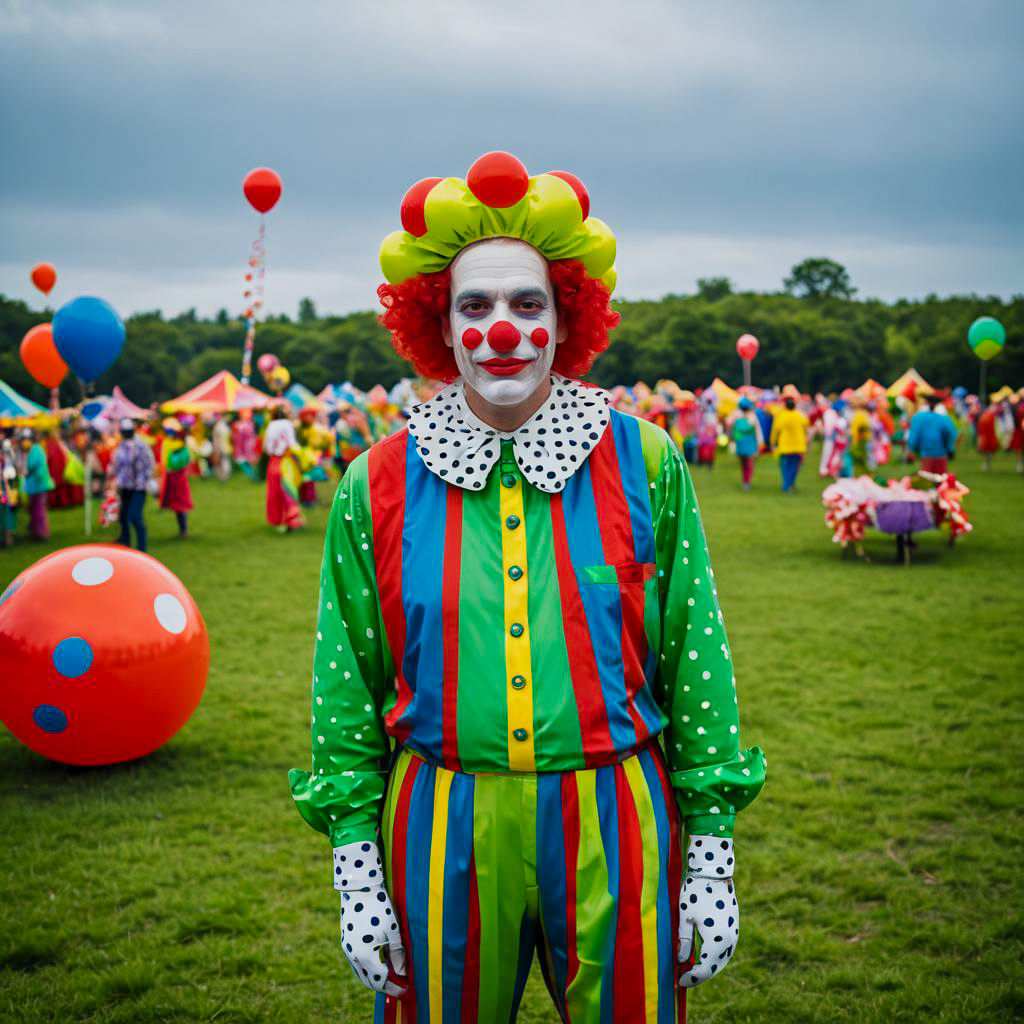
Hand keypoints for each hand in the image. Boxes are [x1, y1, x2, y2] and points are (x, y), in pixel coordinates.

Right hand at [334, 841, 405, 996]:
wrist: (359, 887)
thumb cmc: (379, 907)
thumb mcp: (392, 930)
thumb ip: (398, 954)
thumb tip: (403, 972)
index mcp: (364, 955)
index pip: (380, 980)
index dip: (393, 987)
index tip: (406, 990)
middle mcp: (353, 956)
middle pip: (369, 980)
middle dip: (384, 986)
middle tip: (399, 988)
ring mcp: (347, 948)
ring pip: (361, 972)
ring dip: (375, 978)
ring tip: (392, 978)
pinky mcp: (346, 941)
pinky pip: (357, 962)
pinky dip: (368, 967)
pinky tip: (380, 964)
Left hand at [678, 836, 738, 986]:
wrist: (714, 871)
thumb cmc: (695, 892)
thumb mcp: (685, 917)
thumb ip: (684, 941)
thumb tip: (681, 961)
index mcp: (717, 941)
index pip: (705, 969)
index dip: (692, 978)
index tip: (678, 981)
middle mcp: (730, 940)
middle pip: (715, 967)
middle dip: (700, 975)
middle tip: (684, 977)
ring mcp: (735, 933)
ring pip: (722, 959)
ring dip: (709, 965)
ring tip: (692, 967)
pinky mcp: (735, 926)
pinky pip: (726, 948)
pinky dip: (715, 955)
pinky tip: (704, 954)